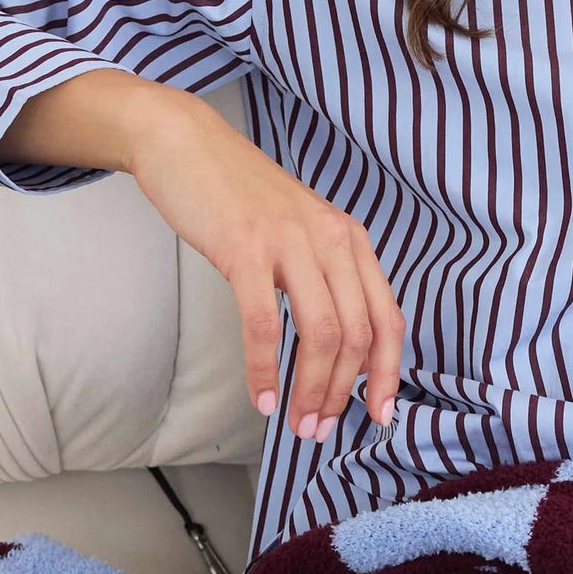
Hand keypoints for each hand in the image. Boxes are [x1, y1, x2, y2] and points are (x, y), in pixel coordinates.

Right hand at [0, 72, 403, 441]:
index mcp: (350, 240)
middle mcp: (331, 240)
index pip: (387, 319)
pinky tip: (262, 397)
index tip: (378, 415)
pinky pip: (265, 323)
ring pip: (321, 333)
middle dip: (341, 394)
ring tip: (296, 423)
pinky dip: (265, 368)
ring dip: (311, 389)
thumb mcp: (299, 232)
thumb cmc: (239, 197)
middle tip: (318, 429)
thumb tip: (336, 349)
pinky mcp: (247, 248)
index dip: (387, 374)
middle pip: (356, 335)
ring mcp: (290, 242)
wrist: (185, 144)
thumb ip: (323, 279)